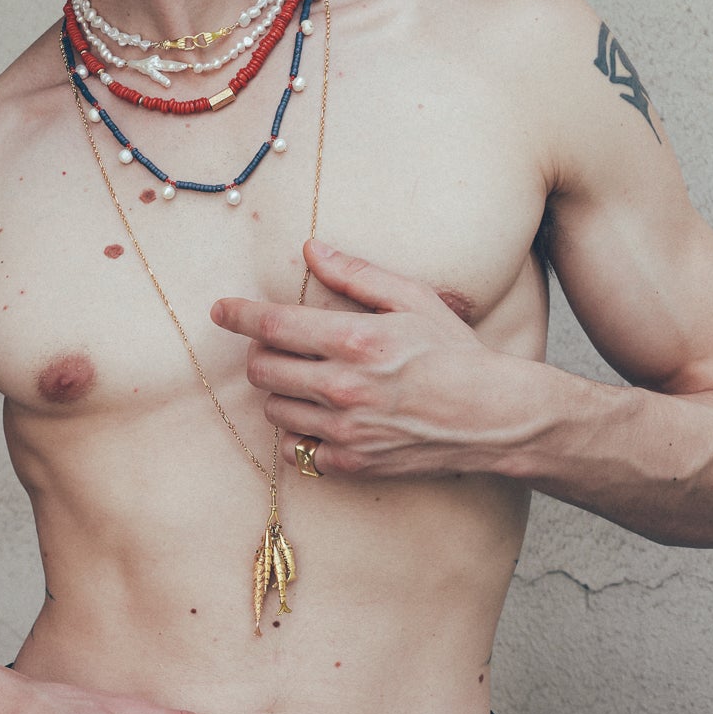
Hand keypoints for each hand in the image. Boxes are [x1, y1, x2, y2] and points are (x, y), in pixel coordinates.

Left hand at [211, 239, 512, 478]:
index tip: (220, 310)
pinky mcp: (351, 464)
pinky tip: (321, 417)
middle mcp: (344, 387)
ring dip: (280, 391)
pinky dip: (298, 433)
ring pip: (274, 409)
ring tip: (306, 380)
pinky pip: (295, 450)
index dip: (239, 315)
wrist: (492, 417)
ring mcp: (345, 430)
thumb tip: (311, 249)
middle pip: (263, 369)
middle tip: (281, 347)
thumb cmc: (454, 352)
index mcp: (356, 340)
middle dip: (261, 354)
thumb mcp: (414, 299)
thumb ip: (357, 274)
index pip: (274, 325)